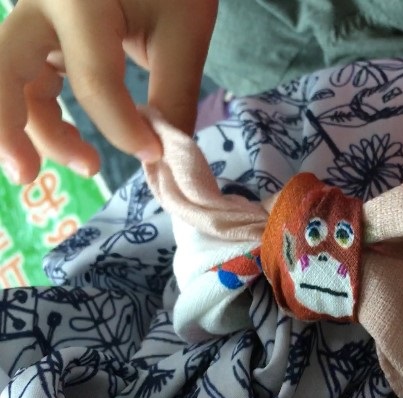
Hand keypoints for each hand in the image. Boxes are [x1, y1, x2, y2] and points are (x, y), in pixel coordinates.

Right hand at [0, 0, 216, 183]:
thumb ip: (175, 93)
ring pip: (13, 81)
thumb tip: (166, 159)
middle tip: (28, 175)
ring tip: (85, 164)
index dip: (123, 129)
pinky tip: (73, 142)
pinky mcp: (43, 32)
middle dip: (7, 128)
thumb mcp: (185, 29)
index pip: (93, 80)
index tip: (156, 155)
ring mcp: (35, 17)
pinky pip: (30, 78)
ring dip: (35, 129)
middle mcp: (41, 4)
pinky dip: (45, 114)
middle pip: (3, 71)